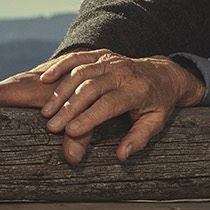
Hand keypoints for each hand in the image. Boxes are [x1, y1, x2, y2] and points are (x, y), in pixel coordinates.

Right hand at [37, 51, 205, 164]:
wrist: (164, 74)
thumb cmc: (158, 103)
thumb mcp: (156, 122)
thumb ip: (138, 138)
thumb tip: (122, 155)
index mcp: (136, 90)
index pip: (109, 103)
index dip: (89, 117)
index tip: (69, 132)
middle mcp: (122, 72)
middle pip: (91, 88)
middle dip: (69, 108)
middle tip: (52, 127)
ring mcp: (110, 61)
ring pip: (81, 73)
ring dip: (61, 91)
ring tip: (47, 112)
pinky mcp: (101, 54)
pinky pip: (78, 57)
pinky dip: (60, 66)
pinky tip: (45, 79)